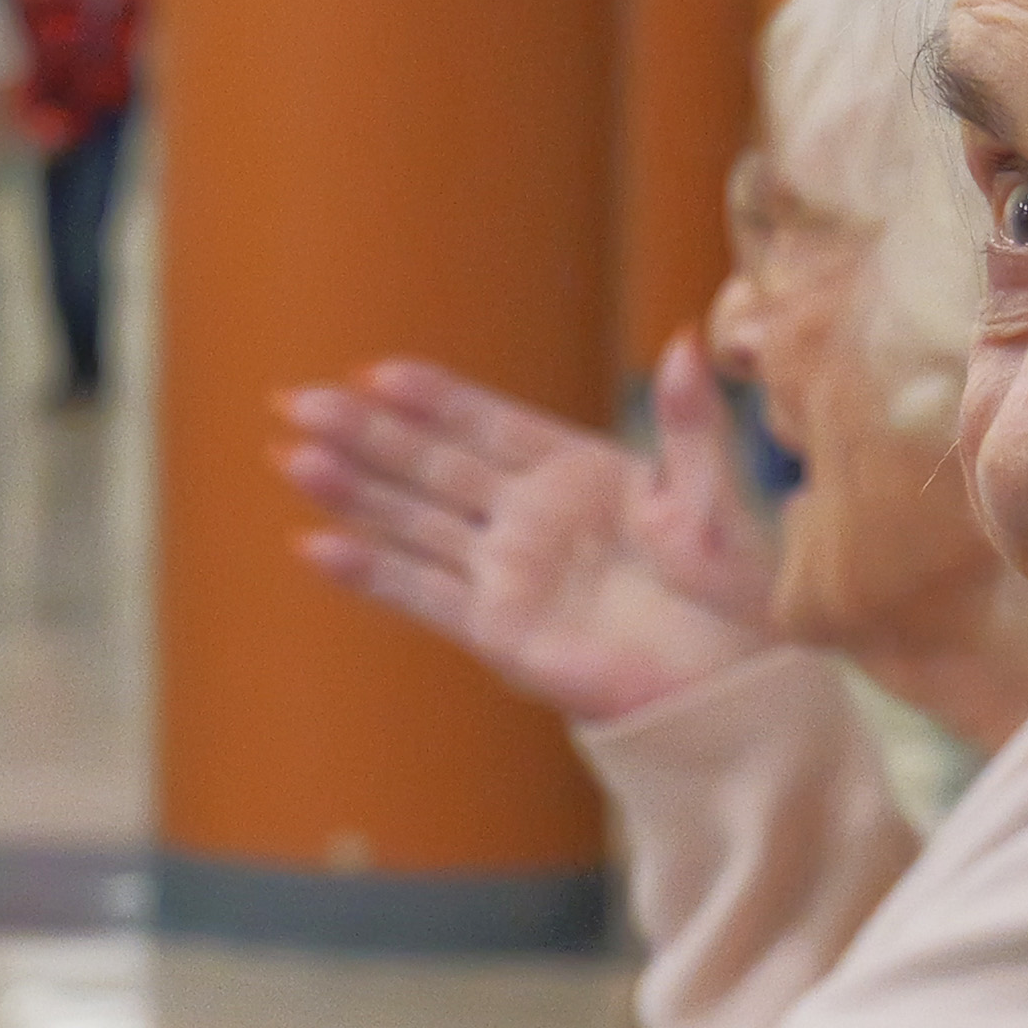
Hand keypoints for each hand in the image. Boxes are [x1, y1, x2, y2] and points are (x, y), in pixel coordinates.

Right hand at [278, 346, 772, 728]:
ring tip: (289, 457)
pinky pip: (423, 595)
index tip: (376, 371)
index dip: (432, 399)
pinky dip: (369, 573)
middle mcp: (526, 516)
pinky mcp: (498, 629)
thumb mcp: (712, 495)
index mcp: (573, 471)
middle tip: (293, 400)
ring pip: (413, 521)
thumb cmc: (736, 591)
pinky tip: (314, 546)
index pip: (487, 422)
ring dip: (352, 492)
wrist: (738, 684)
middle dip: (363, 433)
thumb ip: (689, 423)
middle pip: (431, 465)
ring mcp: (506, 572)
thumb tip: (685, 342)